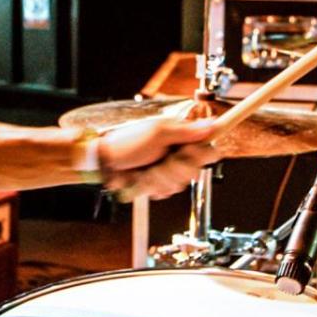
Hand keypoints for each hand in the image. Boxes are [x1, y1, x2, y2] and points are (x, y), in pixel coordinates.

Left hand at [95, 117, 222, 201]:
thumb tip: (211, 124)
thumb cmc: (127, 143)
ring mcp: (169, 170)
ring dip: (160, 178)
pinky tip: (144, 178)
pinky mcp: (160, 183)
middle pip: (194, 170)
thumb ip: (185, 131)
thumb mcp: (157, 133)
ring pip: (179, 184)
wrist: (106, 162)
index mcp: (181, 137)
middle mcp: (178, 153)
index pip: (208, 148)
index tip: (185, 152)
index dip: (199, 155)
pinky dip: (153, 187)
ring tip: (147, 169)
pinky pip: (166, 192)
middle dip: (174, 169)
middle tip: (160, 160)